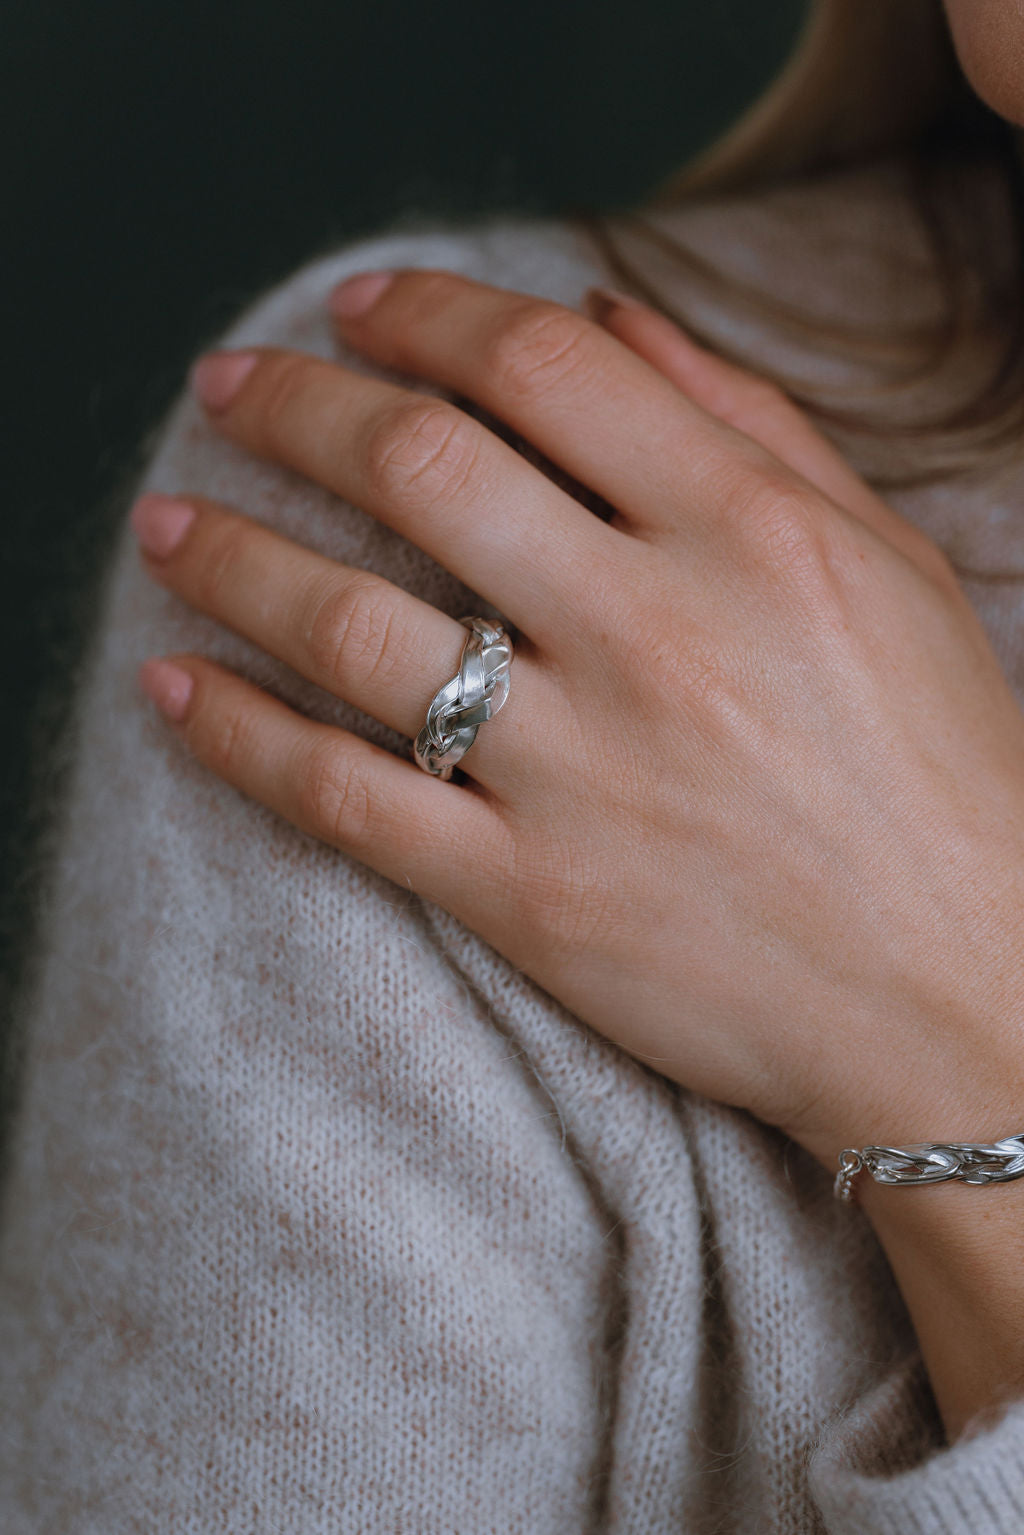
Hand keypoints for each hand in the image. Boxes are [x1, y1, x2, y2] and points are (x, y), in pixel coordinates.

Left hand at [133, 267, 1023, 1169]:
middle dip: (295, 405)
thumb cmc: (945, 773)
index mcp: (750, 532)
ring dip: (231, 557)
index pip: (543, 370)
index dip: (428, 315)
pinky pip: (345, 799)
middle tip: (228, 383)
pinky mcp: (532, 897)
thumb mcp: (886, 567)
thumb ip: (751, 425)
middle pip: (421, 468)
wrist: (965, 998)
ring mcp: (583, 773)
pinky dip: (240, 736)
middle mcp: (655, 635)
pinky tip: (174, 688)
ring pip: (352, 627)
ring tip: (164, 522)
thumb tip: (608, 316)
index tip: (359, 307)